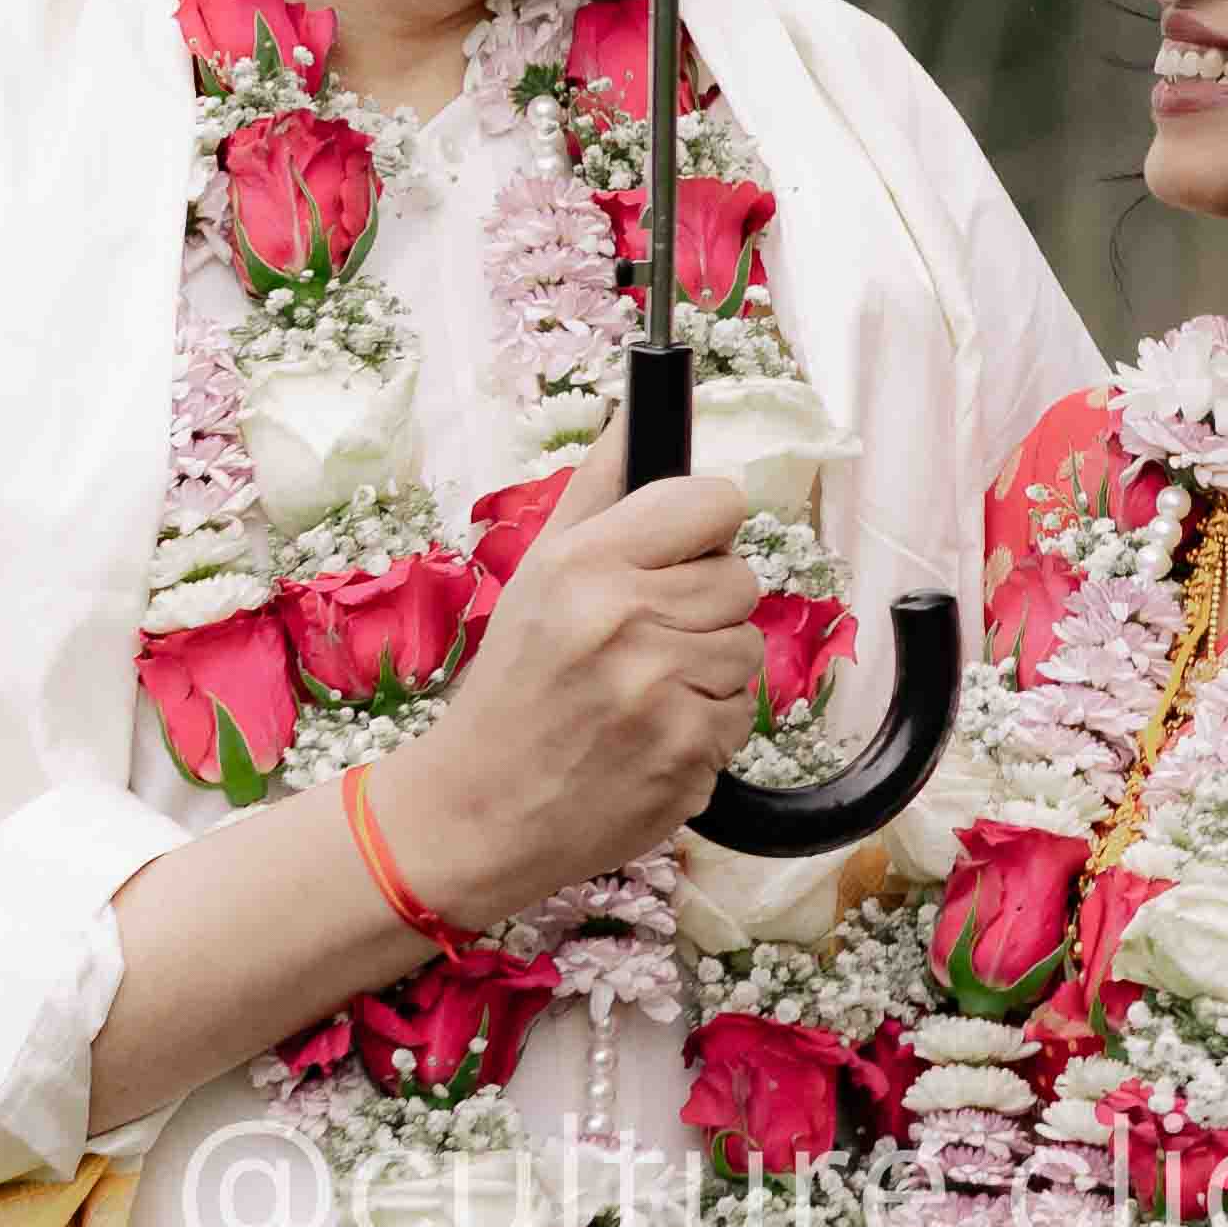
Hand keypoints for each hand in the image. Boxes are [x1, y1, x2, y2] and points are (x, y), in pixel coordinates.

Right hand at [372, 422, 759, 925]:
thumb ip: (597, 492)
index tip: (684, 554)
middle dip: (706, 608)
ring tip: (644, 693)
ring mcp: (662, 693)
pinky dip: (706, 730)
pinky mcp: (688, 756)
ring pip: (747, 651)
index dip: (706, 529)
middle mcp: (626, 621)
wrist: (480, 813)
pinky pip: (741, 719)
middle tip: (648, 639)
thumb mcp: (534, 575)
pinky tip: (651, 738)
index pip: (713, 503)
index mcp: (587, 564)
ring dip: (709, 672)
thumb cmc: (511, 690)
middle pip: (741, 580)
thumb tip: (638, 414)